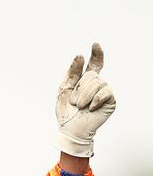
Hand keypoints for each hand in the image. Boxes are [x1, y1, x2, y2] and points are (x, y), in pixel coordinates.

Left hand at [56, 42, 115, 156]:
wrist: (71, 130)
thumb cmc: (66, 112)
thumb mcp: (64, 90)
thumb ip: (72, 73)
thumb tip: (80, 55)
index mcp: (86, 81)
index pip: (95, 64)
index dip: (96, 54)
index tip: (95, 45)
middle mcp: (97, 84)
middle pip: (91, 74)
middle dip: (80, 88)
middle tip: (74, 102)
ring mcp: (104, 92)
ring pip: (97, 82)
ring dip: (85, 95)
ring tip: (80, 106)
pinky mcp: (110, 101)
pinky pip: (105, 92)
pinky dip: (96, 99)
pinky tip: (90, 108)